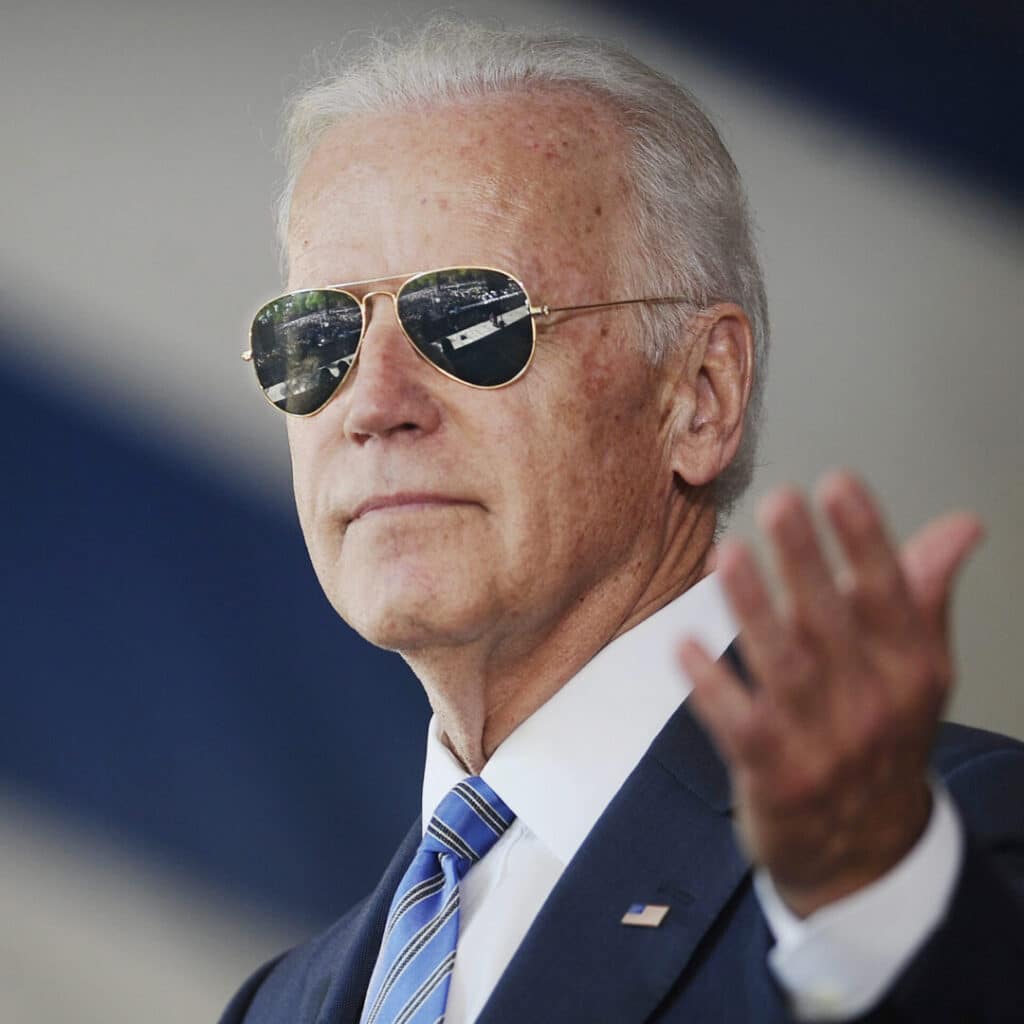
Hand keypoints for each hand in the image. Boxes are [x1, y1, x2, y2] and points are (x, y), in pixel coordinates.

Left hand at [679, 472, 982, 916]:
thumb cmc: (882, 735)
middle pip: (833, 623)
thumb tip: (961, 526)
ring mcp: (823, 745)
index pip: (890, 595)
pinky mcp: (774, 775)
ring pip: (784, 667)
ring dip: (753, 609)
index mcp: (912, 671)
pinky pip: (738, 724)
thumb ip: (922, 593)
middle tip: (779, 503)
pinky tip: (685, 645)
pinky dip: (712, 686)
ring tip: (728, 555)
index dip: (864, 539)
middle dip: (805, 560)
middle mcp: (873, 705)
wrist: (863, 848)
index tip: (837, 484)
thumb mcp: (915, 671)